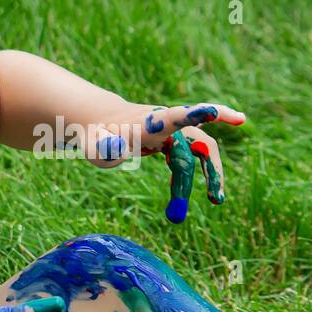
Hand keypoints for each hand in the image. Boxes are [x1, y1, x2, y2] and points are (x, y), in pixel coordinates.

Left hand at [86, 102, 246, 222]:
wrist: (101, 121)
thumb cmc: (97, 137)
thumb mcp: (94, 145)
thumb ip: (105, 149)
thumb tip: (118, 149)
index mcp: (149, 124)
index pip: (176, 116)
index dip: (197, 114)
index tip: (217, 112)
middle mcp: (167, 123)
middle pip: (199, 143)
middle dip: (211, 170)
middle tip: (216, 200)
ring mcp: (172, 130)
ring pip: (201, 150)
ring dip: (211, 173)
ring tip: (214, 200)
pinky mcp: (173, 139)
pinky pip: (197, 151)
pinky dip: (206, 165)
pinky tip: (207, 178)